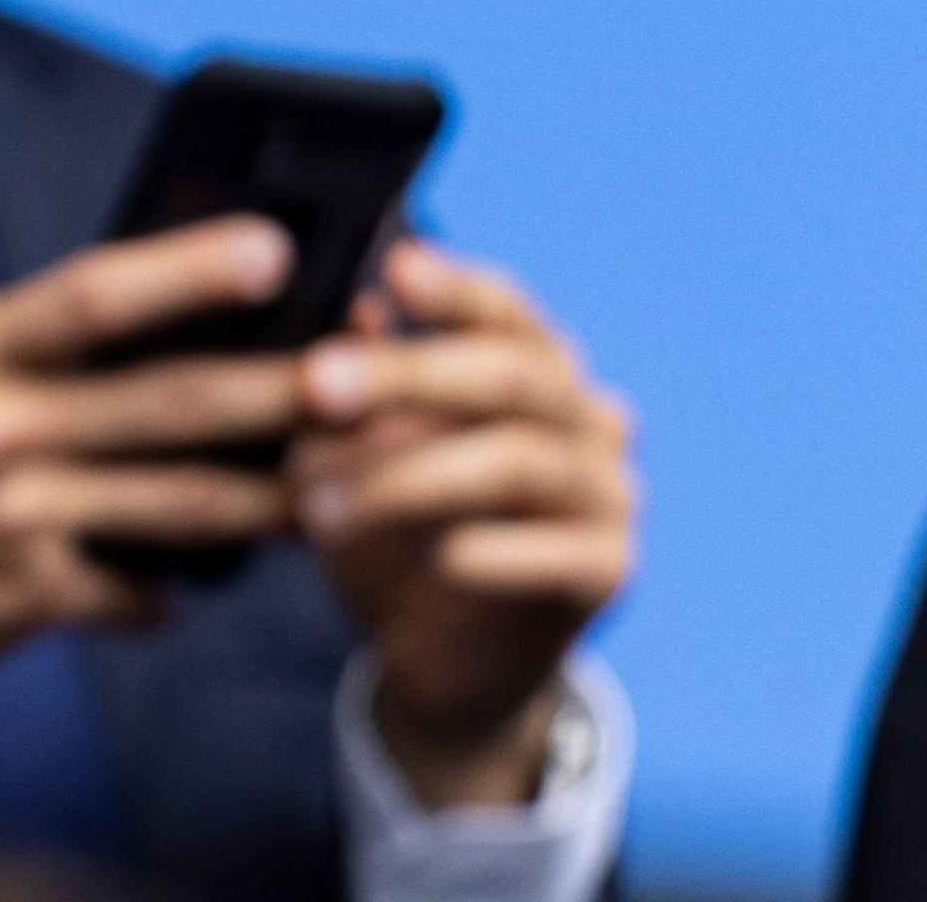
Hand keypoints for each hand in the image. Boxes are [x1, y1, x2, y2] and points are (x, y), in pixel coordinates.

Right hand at [0, 217, 305, 714]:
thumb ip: (11, 353)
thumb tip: (131, 314)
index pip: (93, 293)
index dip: (189, 268)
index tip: (275, 246)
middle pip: (170, 401)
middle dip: (283, 388)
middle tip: (367, 373)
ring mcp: (11, 517)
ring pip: (184, 506)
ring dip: (275, 499)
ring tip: (341, 486)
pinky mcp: (24, 601)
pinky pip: (139, 594)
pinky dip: (179, 591)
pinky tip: (205, 587)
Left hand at [296, 243, 635, 807]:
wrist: (437, 658)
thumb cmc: (389, 528)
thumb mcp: (351, 454)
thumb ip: (358, 388)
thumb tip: (360, 308)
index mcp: (530, 368)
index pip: (504, 309)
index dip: (454, 288)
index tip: (394, 268)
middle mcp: (585, 417)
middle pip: (510, 374)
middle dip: (406, 373)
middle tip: (316, 384)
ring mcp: (608, 493)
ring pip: (520, 460)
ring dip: (411, 477)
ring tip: (320, 505)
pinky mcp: (610, 572)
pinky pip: (559, 552)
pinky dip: (491, 551)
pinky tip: (437, 558)